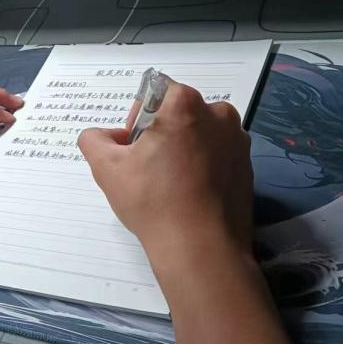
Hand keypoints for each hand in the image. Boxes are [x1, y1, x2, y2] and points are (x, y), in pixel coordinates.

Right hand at [77, 82, 254, 274]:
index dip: (137, 121)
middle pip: (179, 114)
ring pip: (199, 135)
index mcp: (186, 104)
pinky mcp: (248, 167)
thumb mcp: (107, 168)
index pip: (154, 94)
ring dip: (183, 150)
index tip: (135, 149)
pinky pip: (217, 156)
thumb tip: (104, 137)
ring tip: (169, 185)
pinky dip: (202, 168)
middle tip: (148, 170)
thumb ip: (94, 140)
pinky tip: (189, 195)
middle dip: (161, 135)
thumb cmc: (154, 202)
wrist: (201, 249)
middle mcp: (219, 114)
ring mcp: (238, 141)